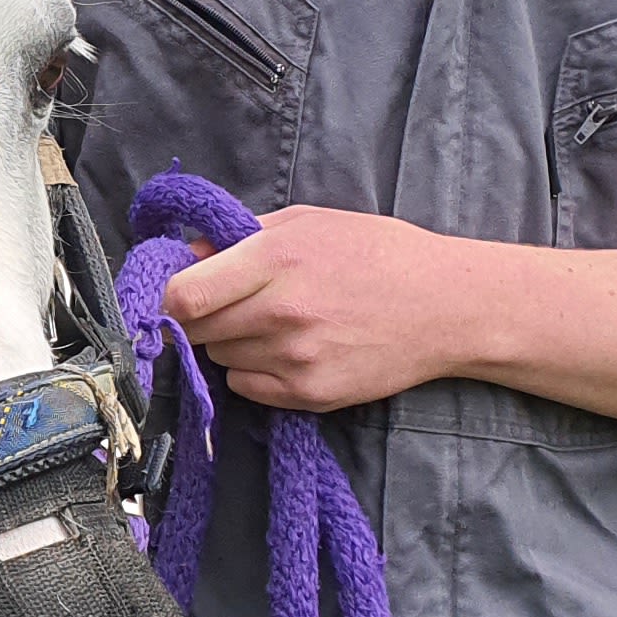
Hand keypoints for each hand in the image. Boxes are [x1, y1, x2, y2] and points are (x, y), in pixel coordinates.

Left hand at [153, 205, 484, 412]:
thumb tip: (185, 254)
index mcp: (277, 257)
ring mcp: (295, 358)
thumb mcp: (309, 222)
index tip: (178, 291)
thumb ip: (242, 235)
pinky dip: (254, 371)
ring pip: (219, 358)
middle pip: (195, 329)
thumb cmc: (379, 253)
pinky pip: (246, 388)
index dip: (169, 294)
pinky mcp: (309, 394)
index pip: (183, 294)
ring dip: (231, 343)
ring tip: (274, 323)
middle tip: (231, 304)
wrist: (446, 306)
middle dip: (201, 316)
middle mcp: (282, 311)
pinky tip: (290, 350)